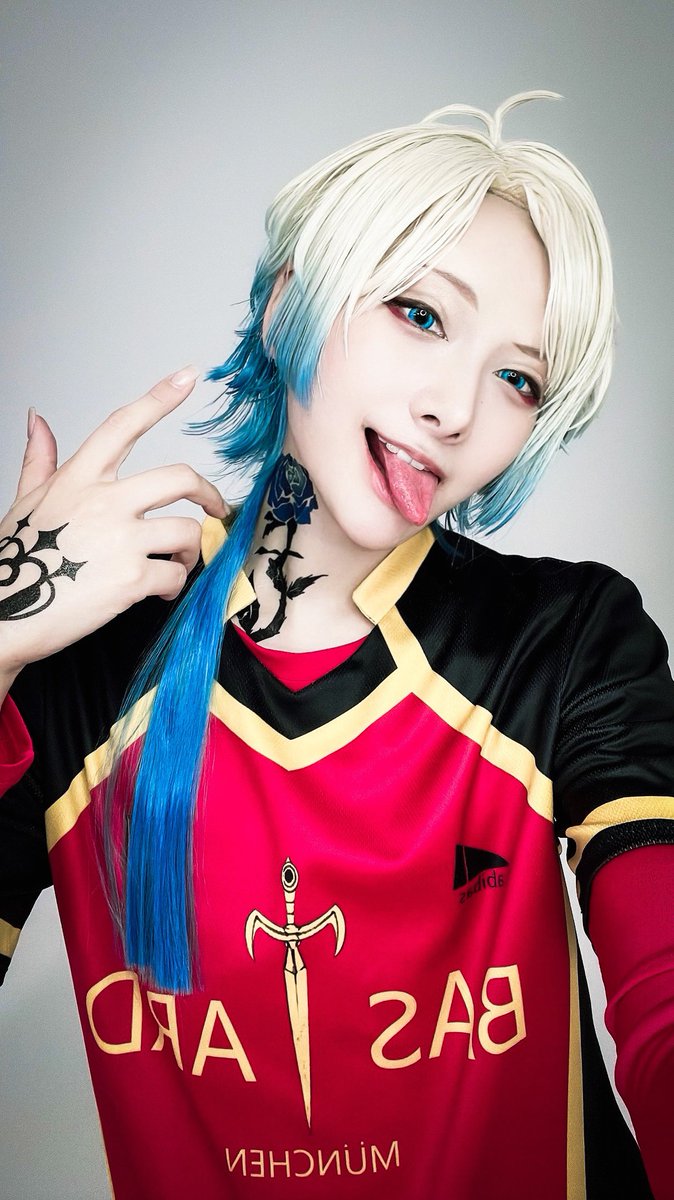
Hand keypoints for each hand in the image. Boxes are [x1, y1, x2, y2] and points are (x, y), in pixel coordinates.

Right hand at [0, 367, 227, 677]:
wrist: (5, 617)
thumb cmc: (16, 561)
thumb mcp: (25, 501)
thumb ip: (40, 459)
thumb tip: (37, 419)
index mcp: (79, 478)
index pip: (123, 424)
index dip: (159, 397)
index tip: (188, 377)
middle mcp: (104, 501)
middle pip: (180, 477)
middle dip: (209, 493)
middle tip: (217, 508)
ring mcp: (120, 539)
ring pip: (187, 531)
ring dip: (189, 551)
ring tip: (173, 564)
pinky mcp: (132, 579)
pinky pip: (176, 573)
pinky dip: (174, 583)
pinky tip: (158, 590)